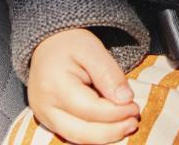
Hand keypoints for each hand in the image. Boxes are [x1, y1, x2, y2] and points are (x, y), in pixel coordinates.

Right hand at [28, 28, 139, 142]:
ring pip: (77, 138)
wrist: (47, 43)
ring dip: (105, 137)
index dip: (116, 113)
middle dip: (112, 131)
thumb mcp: (92, 49)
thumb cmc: (69, 43)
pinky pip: (72, 135)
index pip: (90, 110)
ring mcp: (44, 117)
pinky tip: (110, 126)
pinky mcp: (48, 121)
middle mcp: (44, 107)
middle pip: (82, 132)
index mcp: (55, 86)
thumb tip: (125, 100)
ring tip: (126, 126)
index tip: (135, 108)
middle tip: (133, 122)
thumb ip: (108, 74)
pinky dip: (93, 134)